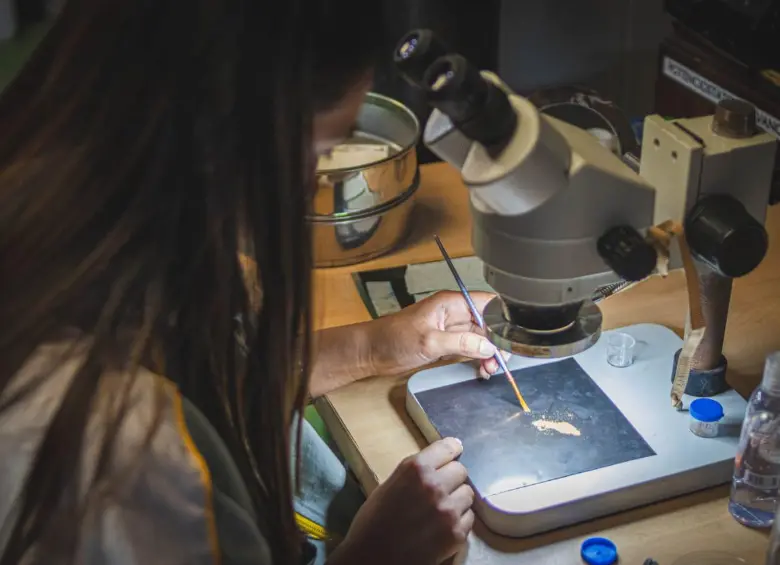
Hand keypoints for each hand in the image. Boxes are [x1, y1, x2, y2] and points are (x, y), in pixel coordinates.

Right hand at [330, 437, 473, 564]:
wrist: (373, 559)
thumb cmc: (373, 522)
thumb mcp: (389, 486)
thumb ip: (414, 473)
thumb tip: (436, 463)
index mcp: (415, 469)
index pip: (448, 448)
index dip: (451, 451)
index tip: (454, 452)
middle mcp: (435, 485)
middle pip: (461, 471)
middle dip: (453, 478)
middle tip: (441, 489)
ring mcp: (448, 510)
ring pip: (468, 494)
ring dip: (458, 500)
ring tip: (441, 511)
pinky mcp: (456, 533)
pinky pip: (469, 519)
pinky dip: (459, 522)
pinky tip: (442, 528)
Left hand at [369, 290, 508, 378]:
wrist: (372, 352)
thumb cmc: (392, 339)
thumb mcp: (429, 341)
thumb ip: (460, 343)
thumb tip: (488, 347)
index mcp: (451, 303)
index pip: (488, 304)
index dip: (502, 320)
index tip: (509, 340)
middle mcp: (454, 313)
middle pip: (488, 323)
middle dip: (497, 342)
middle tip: (499, 361)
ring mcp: (451, 329)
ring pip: (481, 338)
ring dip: (489, 353)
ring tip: (490, 369)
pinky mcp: (446, 343)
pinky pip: (470, 348)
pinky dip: (478, 358)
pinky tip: (482, 369)